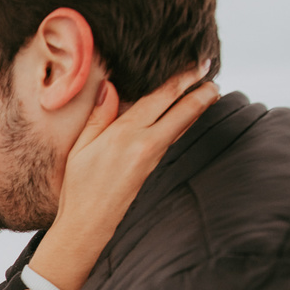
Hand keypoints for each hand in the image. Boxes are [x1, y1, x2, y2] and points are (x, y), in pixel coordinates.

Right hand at [31, 66, 220, 289]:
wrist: (88, 225)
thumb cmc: (78, 188)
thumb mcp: (80, 148)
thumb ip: (98, 116)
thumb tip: (110, 87)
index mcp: (124, 134)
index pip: (160, 97)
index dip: (182, 78)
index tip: (197, 64)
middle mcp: (145, 144)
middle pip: (184, 110)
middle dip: (202, 90)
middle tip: (211, 71)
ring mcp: (153, 157)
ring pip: (183, 124)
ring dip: (197, 105)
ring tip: (208, 89)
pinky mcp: (154, 168)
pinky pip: (174, 138)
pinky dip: (184, 121)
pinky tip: (187, 115)